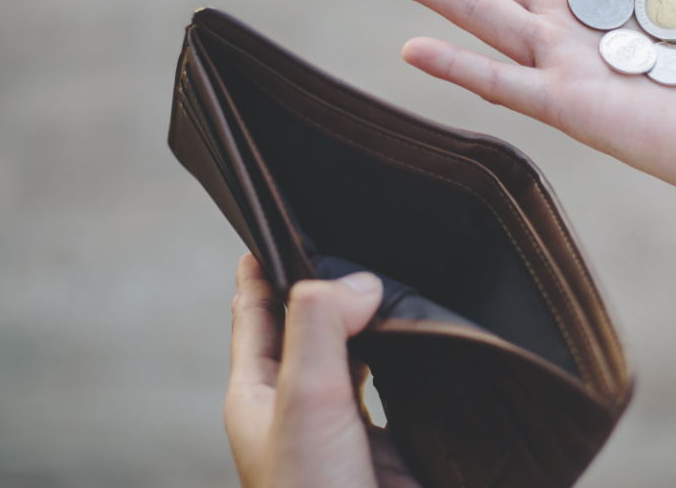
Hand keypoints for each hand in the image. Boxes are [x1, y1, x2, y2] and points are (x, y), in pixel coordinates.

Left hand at [225, 254, 421, 487]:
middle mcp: (298, 409)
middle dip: (323, 291)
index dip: (260, 271)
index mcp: (258, 394)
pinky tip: (422, 354)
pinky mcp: (386, 448)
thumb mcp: (305, 398)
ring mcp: (343, 429)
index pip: (253, 314)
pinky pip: (396, 393)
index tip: (271, 227)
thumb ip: (321, 327)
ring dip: (369, 326)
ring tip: (387, 287)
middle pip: (307, 331)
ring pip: (354, 359)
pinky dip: (408, 368)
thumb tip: (360, 282)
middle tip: (346, 246)